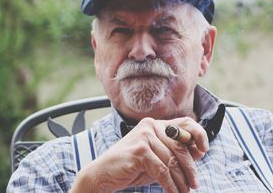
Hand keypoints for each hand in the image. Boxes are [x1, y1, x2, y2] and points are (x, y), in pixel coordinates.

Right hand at [70, 117, 208, 192]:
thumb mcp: (157, 158)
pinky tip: (172, 192)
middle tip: (194, 185)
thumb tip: (200, 150)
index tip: (204, 151)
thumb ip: (174, 152)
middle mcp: (150, 126)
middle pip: (180, 146)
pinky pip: (162, 170)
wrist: (104, 174)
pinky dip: (170, 184)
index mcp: (155, 124)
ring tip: (183, 192)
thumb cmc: (132, 167)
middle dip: (190, 168)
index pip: (185, 123)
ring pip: (172, 160)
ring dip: (180, 180)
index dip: (199, 134)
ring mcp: (144, 136)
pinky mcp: (140, 150)